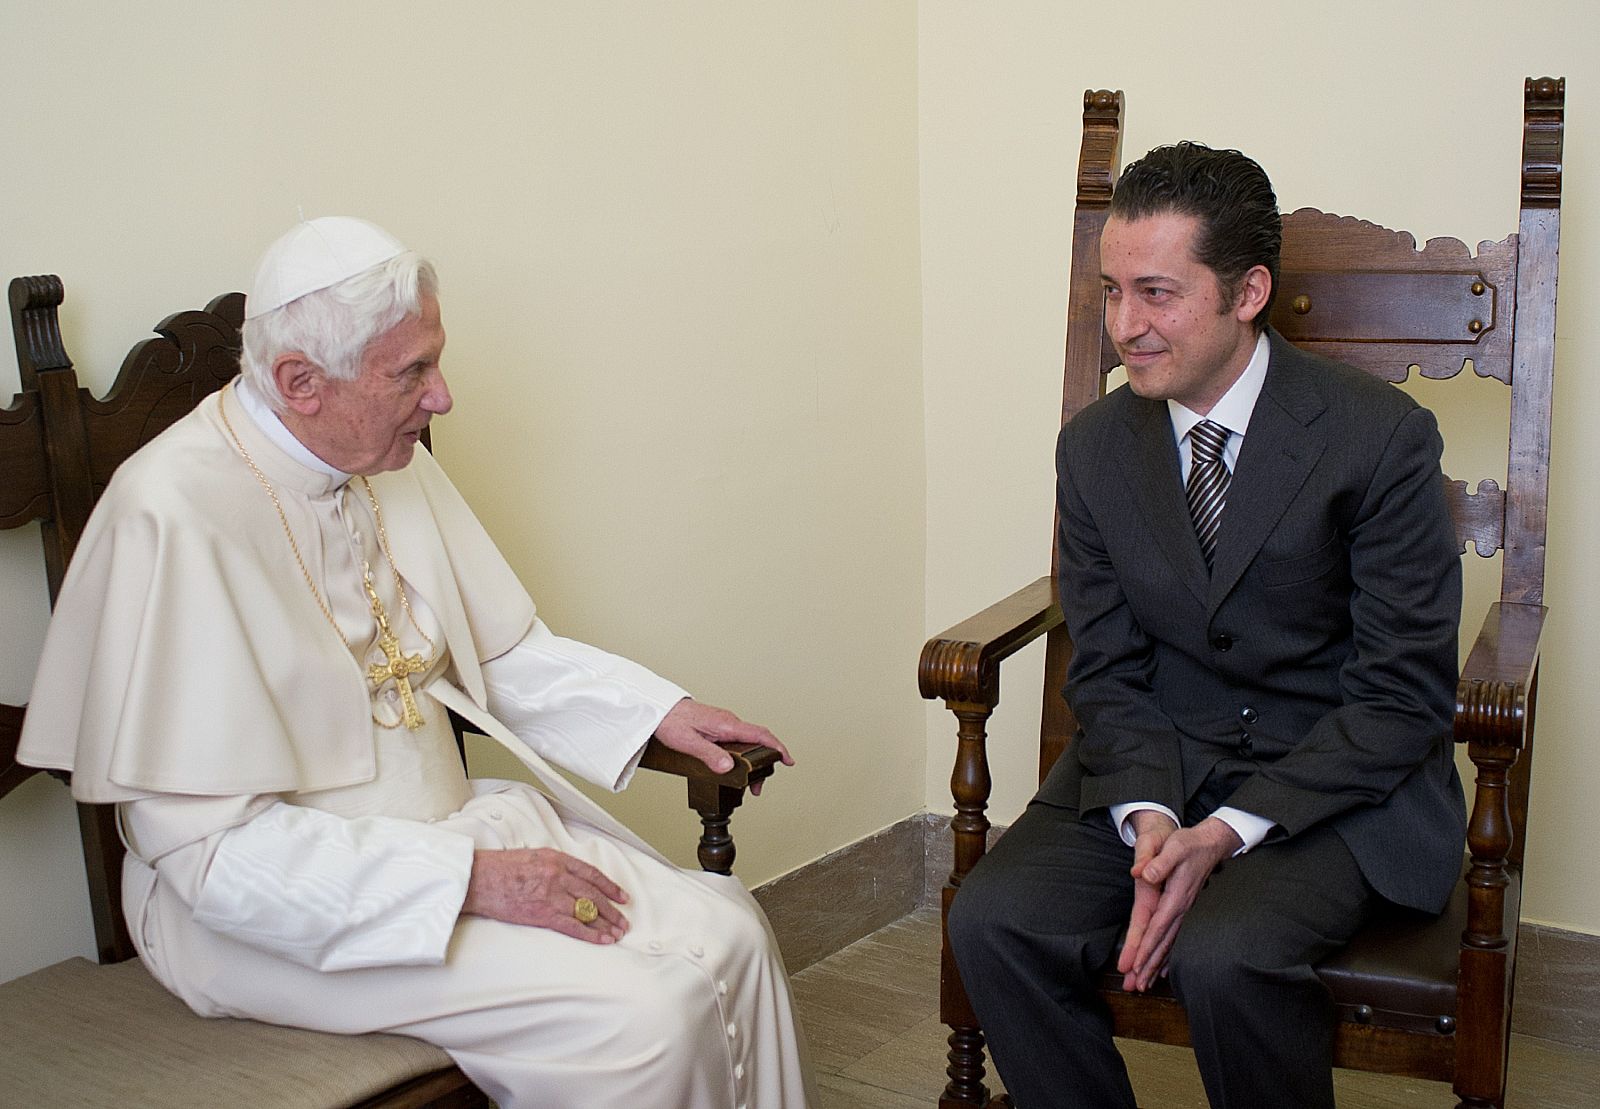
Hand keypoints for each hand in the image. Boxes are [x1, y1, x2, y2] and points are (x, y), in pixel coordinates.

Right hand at [462, 847, 629, 943]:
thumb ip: (554, 865)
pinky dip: (590, 934)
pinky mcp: (542, 914)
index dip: (610, 886)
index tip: (622, 896)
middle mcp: (558, 876)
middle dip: (612, 909)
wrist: (479, 879)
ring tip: (617, 932)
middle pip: (594, 894)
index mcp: (557, 859)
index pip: (592, 874)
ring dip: (606, 924)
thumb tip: (570, 877)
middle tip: (623, 919)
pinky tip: (602, 939)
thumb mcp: (532, 855)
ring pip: (587, 911)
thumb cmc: (500, 868)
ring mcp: (552, 895)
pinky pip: (573, 926)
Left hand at [654, 699, 793, 795]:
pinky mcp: (717, 727)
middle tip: (757, 787)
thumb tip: (728, 767)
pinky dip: (743, 754)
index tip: (788, 760)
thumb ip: (709, 755)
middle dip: (764, 763)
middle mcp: (729, 722)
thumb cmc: (670, 721)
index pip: (760, 735)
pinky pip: (738, 740)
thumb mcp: (688, 742)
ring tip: (746, 782)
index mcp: (726, 724)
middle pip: (757, 741)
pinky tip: (736, 766)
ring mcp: (724, 724)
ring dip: (752, 761)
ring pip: (747, 742)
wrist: (658, 708)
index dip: (777, 748)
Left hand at [1117, 815, 1240, 990]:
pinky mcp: (1184, 910)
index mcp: (1176, 896)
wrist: (1210, 843)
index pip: (1158, 927)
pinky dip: (1168, 956)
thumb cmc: (1188, 843)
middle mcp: (1182, 909)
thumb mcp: (1173, 846)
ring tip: (1143, 986)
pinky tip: (1162, 970)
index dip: (1146, 947)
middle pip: (1163, 943)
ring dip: (1156, 966)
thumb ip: (1158, 861)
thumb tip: (1142, 874)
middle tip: (1134, 988)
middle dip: (1148, 966)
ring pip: (1169, 944)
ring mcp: (1185, 911)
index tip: (1135, 966)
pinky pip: (1175, 938)